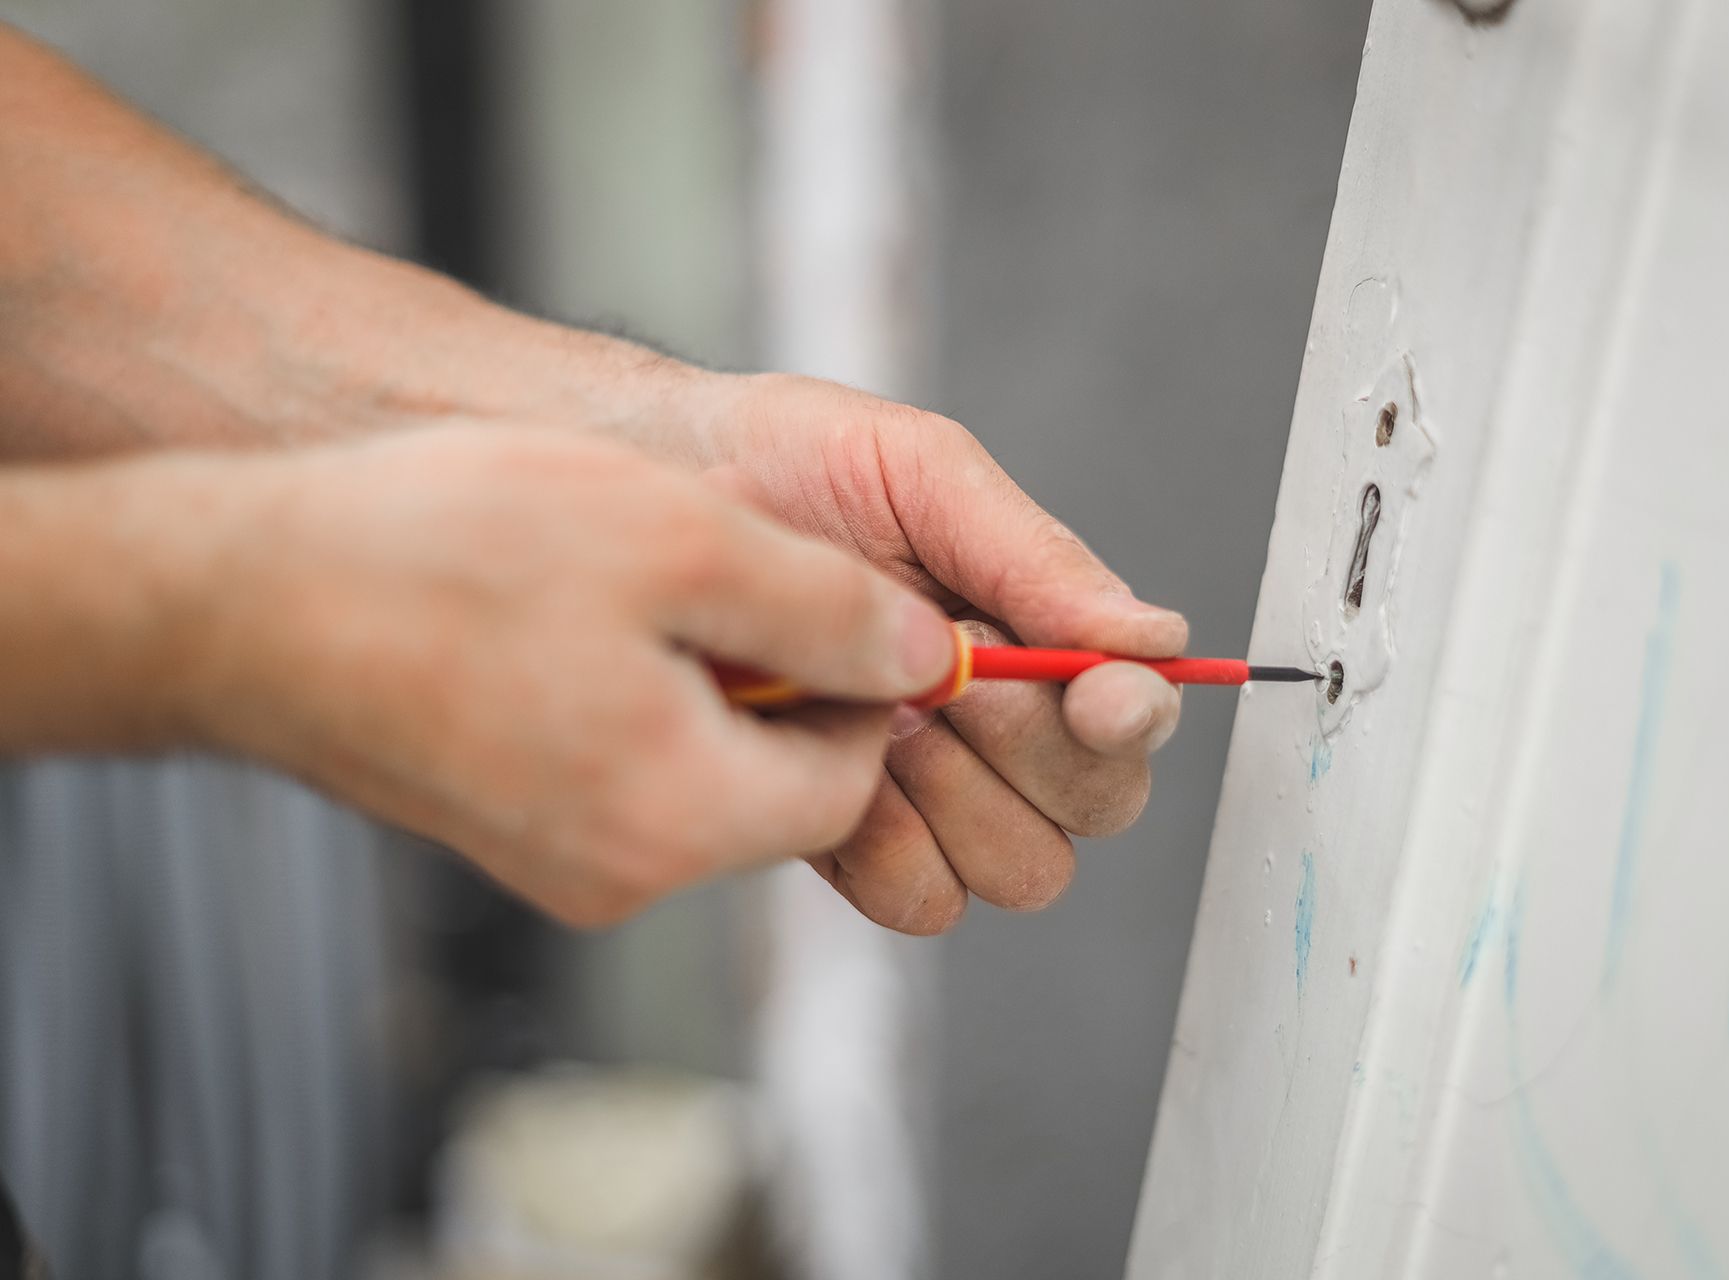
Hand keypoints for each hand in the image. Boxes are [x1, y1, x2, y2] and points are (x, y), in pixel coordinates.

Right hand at [173, 427, 958, 925]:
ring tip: (640, 578)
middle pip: (787, 785)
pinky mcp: (515, 835)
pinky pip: (635, 778)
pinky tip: (583, 617)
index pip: (859, 778)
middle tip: (729, 568)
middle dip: (790, 676)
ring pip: (712, 775)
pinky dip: (642, 698)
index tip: (832, 589)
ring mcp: (565, 867)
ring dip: (713, 678)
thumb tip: (930, 655)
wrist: (234, 603)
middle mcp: (631, 875)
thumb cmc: (444, 552)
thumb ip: (827, 608)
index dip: (870, 676)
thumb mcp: (679, 543)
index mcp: (683, 817)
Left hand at [644, 372, 1188, 933]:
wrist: (639, 491)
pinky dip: (887, 844)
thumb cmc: (781, 465)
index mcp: (1034, 633)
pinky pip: (918, 897)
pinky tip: (831, 760)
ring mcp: (924, 792)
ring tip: (878, 707)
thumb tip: (1155, 640)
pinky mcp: (843, 836)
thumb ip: (1037, 557)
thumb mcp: (918, 473)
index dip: (1129, 716)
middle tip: (952, 677)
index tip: (1098, 695)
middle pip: (1091, 807)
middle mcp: (995, 726)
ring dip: (959, 797)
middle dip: (1031, 747)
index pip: (1129, 716)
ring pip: (1015, 868)